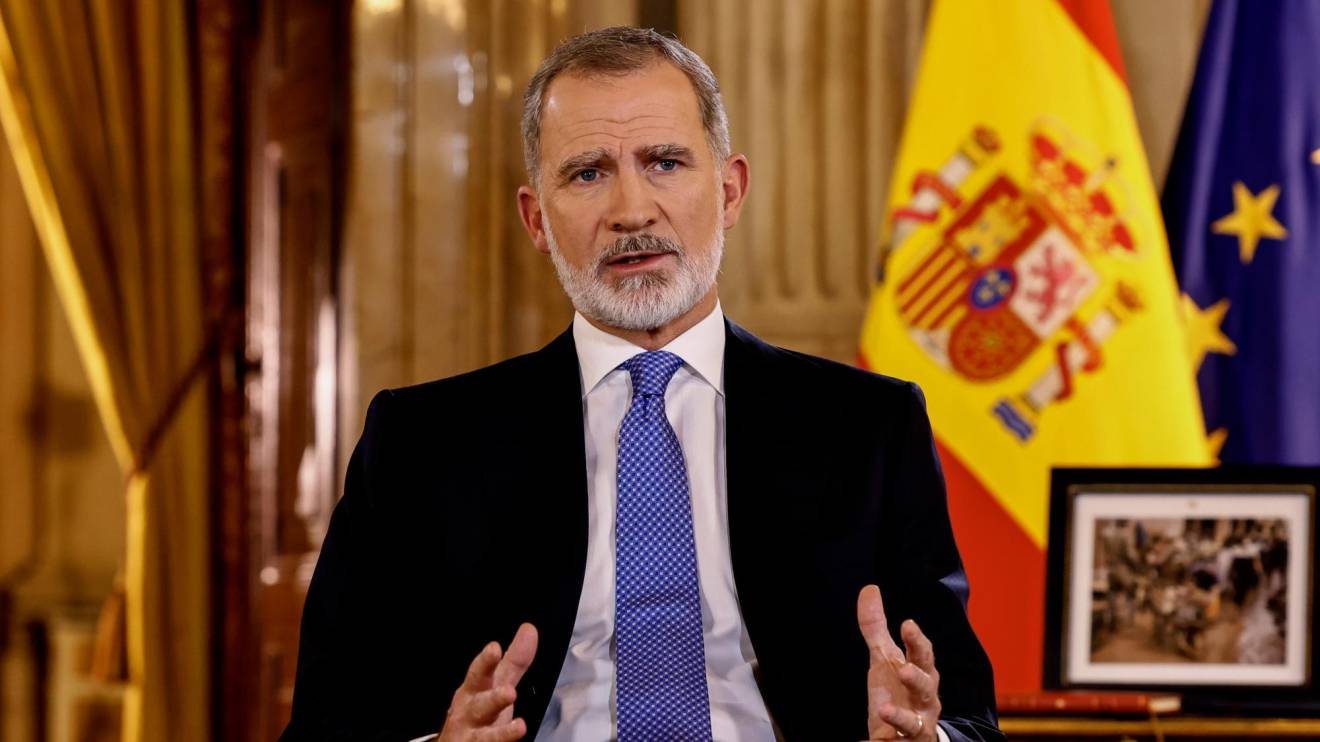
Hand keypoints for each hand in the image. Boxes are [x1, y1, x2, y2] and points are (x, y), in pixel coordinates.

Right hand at [438, 623, 538, 741]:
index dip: (486, 662)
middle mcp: (469, 714)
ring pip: (485, 737)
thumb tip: (529, 629)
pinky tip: (517, 738)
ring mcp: (472, 738)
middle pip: (481, 705)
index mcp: (472, 691)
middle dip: (493, 699)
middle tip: (510, 692)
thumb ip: (513, 661)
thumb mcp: (494, 684)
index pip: (479, 673)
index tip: (494, 648)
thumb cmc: (477, 711)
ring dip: (501, 732)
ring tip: (520, 728)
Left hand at [858, 585, 941, 740]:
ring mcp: (918, 726)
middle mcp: (925, 701)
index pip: (923, 655)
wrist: (910, 734)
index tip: (907, 624)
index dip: (917, 640)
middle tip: (904, 670)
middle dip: (917, 678)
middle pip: (926, 688)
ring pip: (916, 723)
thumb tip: (869, 588)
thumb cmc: (900, 690)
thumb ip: (876, 628)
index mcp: (921, 674)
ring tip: (885, 710)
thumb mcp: (886, 659)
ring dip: (901, 717)